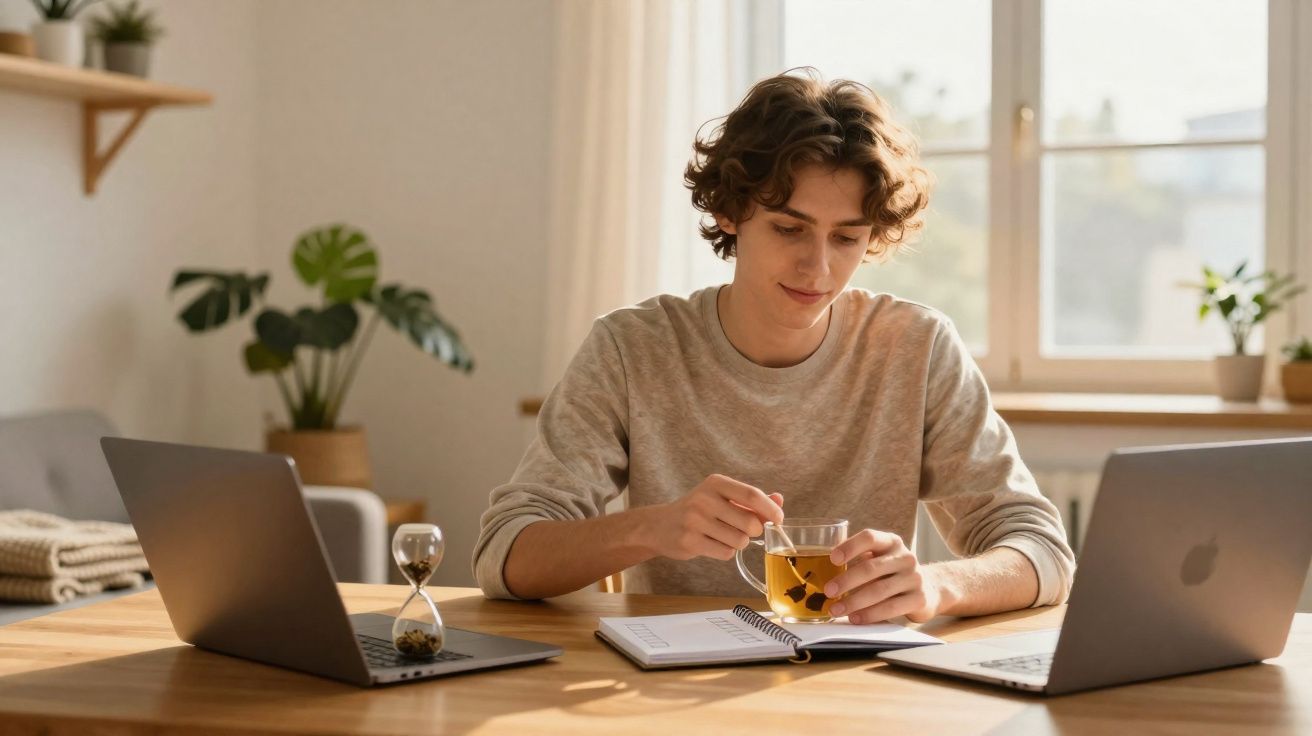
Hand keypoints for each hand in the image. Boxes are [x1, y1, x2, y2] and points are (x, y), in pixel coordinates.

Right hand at [644, 474, 783, 561]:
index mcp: (715, 483)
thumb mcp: (722, 498)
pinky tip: (712, 544)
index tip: (778, 519)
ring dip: (739, 543)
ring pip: (740, 541)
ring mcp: (695, 521)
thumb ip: (750, 500)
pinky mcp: (690, 541)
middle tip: (743, 529)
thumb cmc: (698, 511)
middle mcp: (704, 499)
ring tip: (723, 536)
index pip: (752, 495)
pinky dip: (725, 552)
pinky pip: (726, 553)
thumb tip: (779, 499)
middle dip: (753, 531)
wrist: (659, 525)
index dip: (771, 509)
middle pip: (750, 523)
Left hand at [825, 529, 940, 623]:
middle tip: (828, 591)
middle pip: (870, 567)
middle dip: (846, 581)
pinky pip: (890, 608)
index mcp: (891, 542)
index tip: (832, 559)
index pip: (869, 537)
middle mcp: (905, 557)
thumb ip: (858, 561)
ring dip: (854, 602)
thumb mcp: (880, 560)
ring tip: (836, 610)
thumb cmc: (892, 573)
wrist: (930, 589)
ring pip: (879, 590)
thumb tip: (822, 571)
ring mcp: (914, 578)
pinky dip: (870, 614)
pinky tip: (855, 618)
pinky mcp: (919, 599)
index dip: (850, 547)